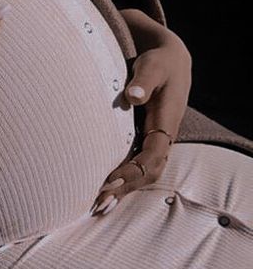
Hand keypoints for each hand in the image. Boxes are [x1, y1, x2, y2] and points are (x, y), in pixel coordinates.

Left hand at [90, 10, 191, 215]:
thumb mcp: (153, 67)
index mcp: (167, 122)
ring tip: (98, 206)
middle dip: (126, 188)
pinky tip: (102, 192)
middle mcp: (162, 137)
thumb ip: (143, 80)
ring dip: (122, 190)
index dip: (133, 170)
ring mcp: (154, 141)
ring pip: (143, 173)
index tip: (110, 180)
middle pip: (149, 171)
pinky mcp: (144, 140)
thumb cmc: (158, 63)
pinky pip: (135, 165)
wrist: (170, 61)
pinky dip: (121, 180)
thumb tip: (132, 96)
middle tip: (99, 202)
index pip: (153, 154)